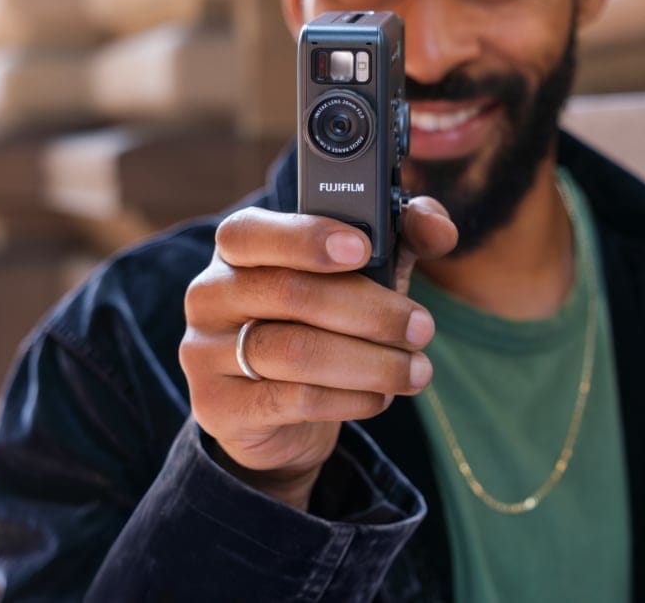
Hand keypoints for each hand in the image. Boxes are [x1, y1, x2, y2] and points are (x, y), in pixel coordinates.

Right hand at [180, 197, 456, 509]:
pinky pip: (293, 401)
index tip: (364, 249)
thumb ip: (402, 238)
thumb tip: (440, 230)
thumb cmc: (324, 323)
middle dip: (369, 311)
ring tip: (416, 371)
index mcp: (238, 249)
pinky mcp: (218, 409)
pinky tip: (381, 397)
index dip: (307, 237)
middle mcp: (210, 295)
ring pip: (295, 353)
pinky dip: (349, 399)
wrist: (281, 415)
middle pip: (289, 294)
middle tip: (422, 327)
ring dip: (369, 362)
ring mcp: (204, 353)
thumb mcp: (364, 273)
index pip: (254, 232)